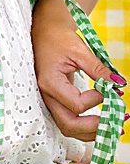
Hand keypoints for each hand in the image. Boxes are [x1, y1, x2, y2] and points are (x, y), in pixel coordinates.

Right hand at [31, 0, 118, 141]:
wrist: (44, 32)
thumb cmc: (58, 38)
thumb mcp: (80, 51)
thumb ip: (99, 70)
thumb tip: (119, 85)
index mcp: (50, 82)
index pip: (76, 104)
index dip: (97, 99)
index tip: (107, 88)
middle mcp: (46, 95)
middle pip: (69, 125)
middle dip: (94, 128)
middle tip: (116, 122)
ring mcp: (48, 99)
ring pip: (67, 127)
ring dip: (90, 131)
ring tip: (112, 125)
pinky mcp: (54, 99)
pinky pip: (68, 119)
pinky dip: (85, 125)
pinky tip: (100, 122)